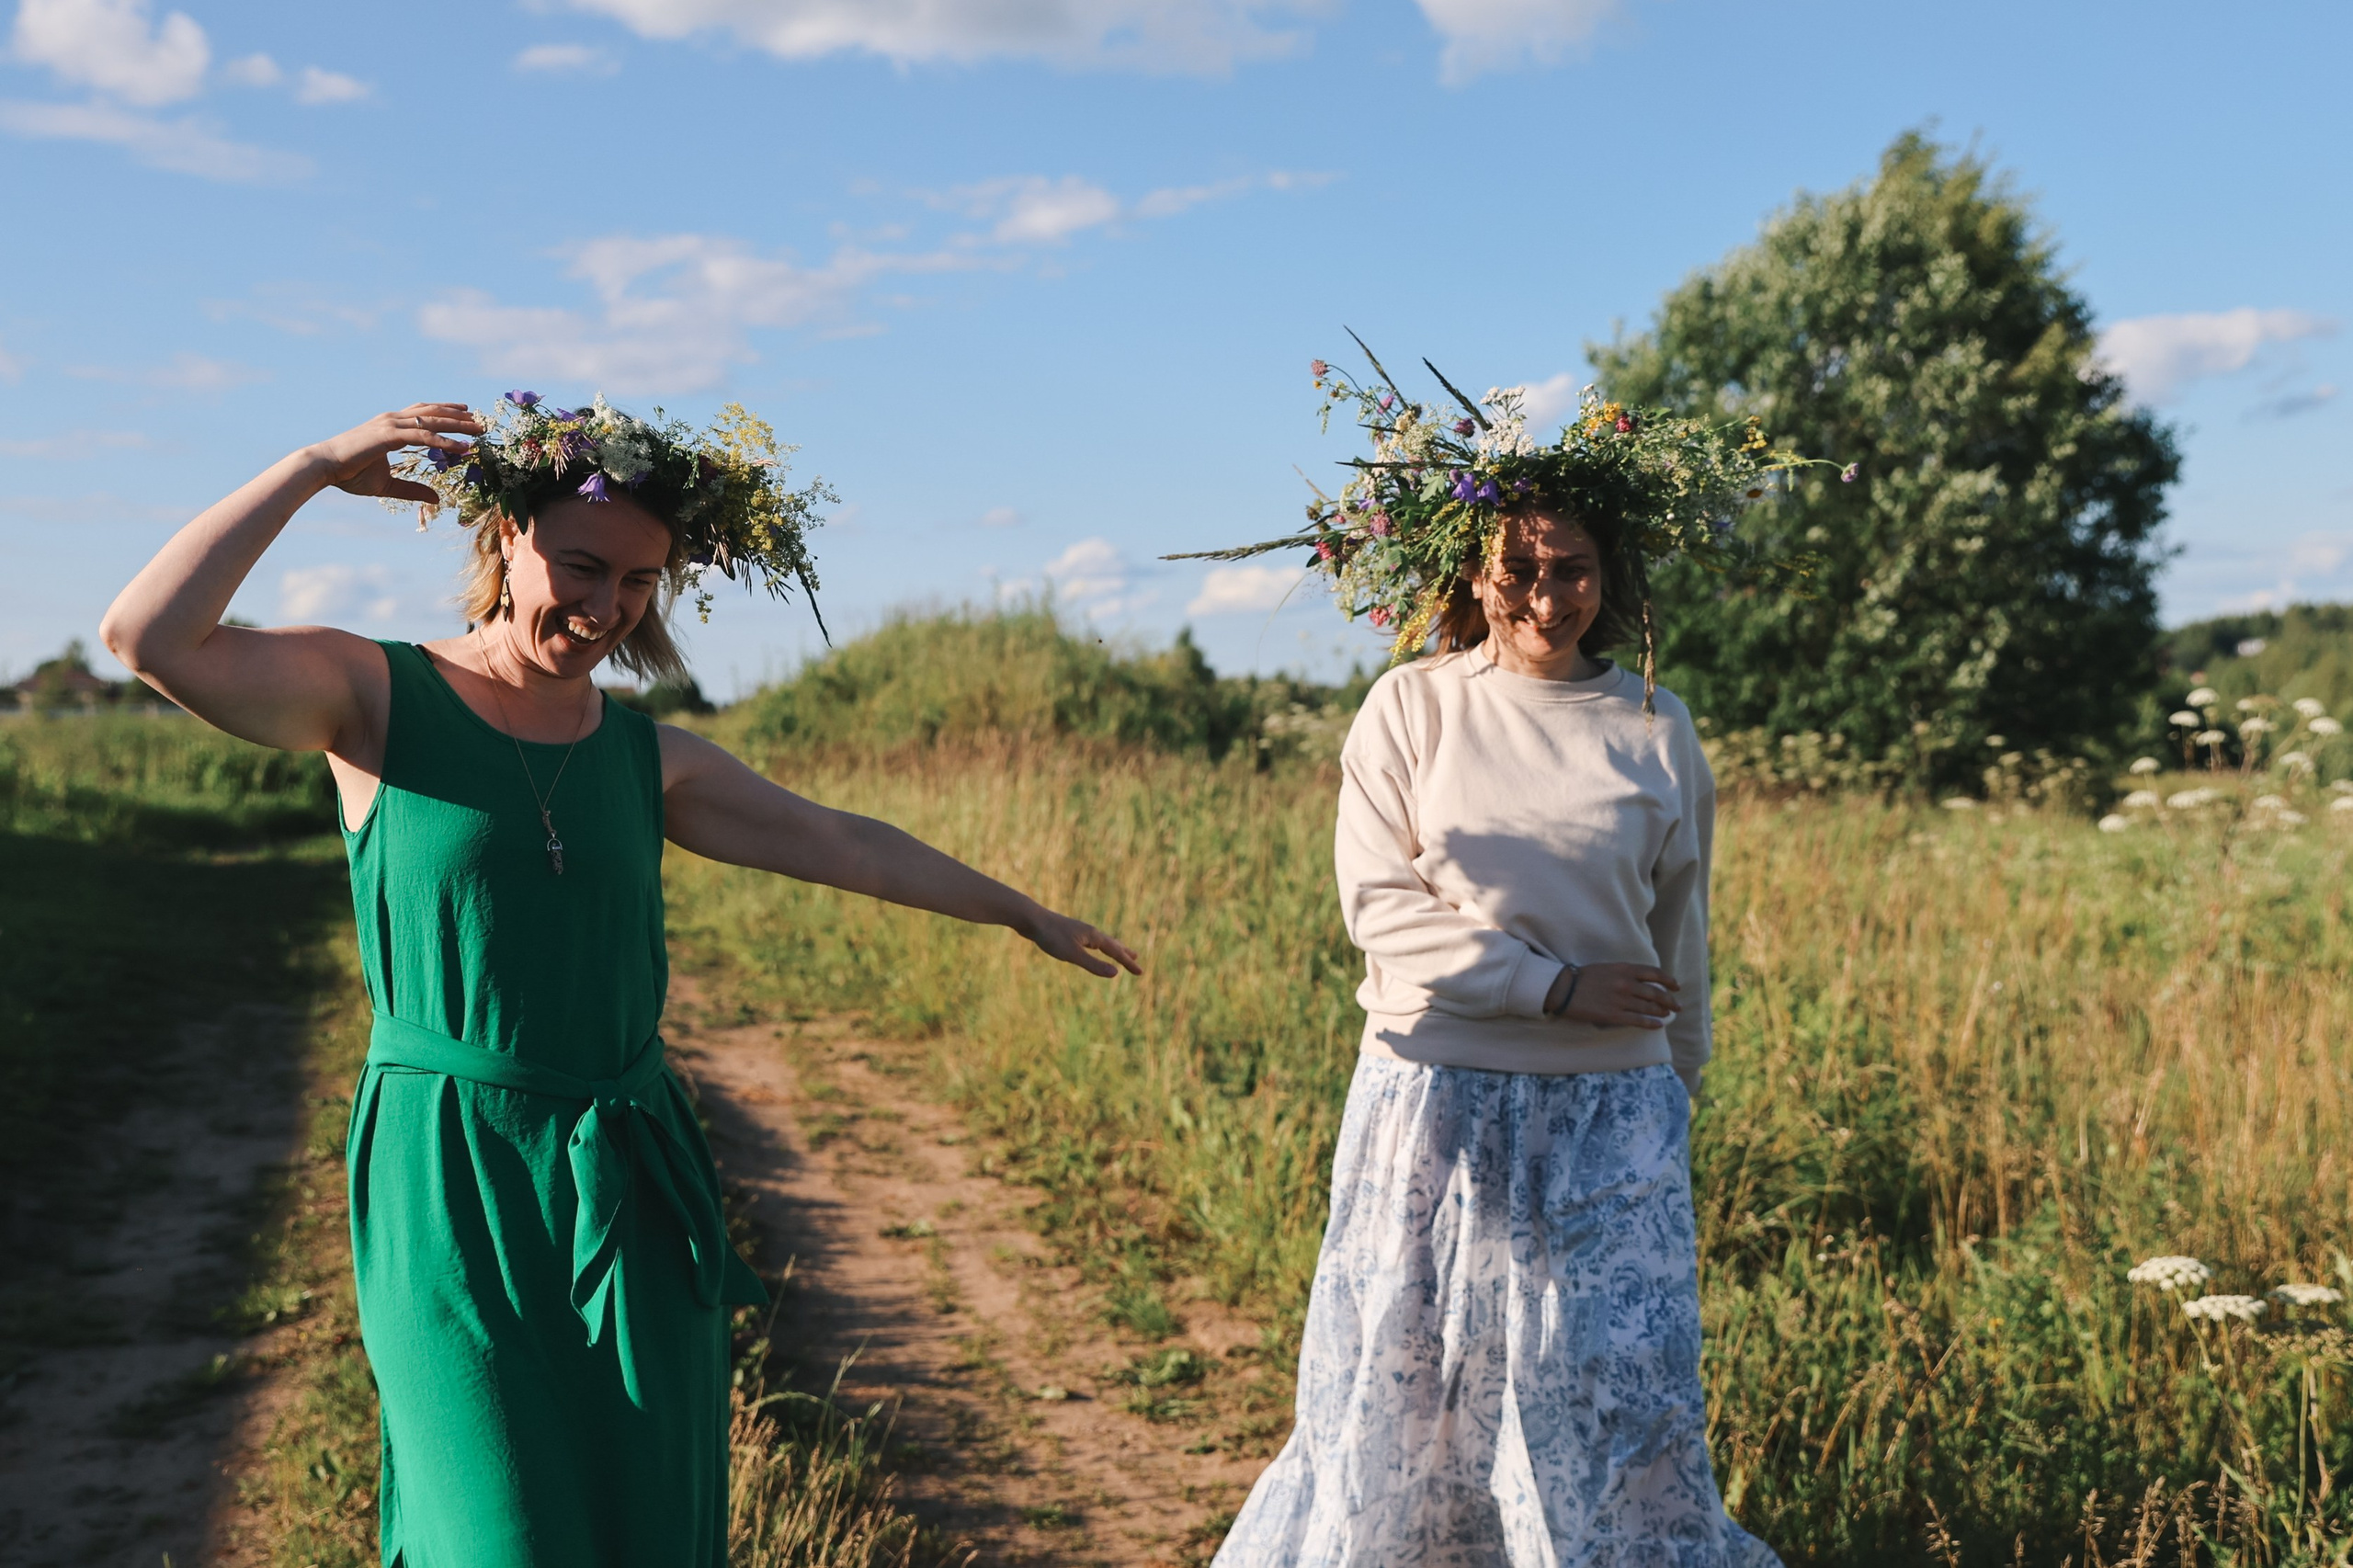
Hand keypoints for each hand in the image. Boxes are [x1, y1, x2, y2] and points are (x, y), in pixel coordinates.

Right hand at [303, 403, 483, 504]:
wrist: (324, 467)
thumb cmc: (349, 474)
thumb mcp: (388, 485)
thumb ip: (413, 489)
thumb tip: (437, 498)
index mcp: (390, 426)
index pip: (422, 412)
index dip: (445, 411)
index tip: (465, 412)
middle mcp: (391, 420)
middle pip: (432, 412)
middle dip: (458, 416)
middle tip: (481, 421)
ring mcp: (390, 425)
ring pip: (431, 420)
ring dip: (458, 424)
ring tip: (479, 430)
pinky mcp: (388, 435)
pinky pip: (423, 436)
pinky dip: (445, 441)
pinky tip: (463, 447)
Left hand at [1020, 907, 1142, 978]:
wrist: (1032, 919)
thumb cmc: (1052, 937)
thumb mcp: (1073, 955)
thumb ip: (1094, 965)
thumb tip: (1116, 973)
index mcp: (1094, 937)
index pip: (1116, 952)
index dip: (1128, 963)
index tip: (1140, 972)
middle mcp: (1090, 932)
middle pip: (1112, 943)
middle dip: (1124, 952)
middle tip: (1136, 957)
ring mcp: (1080, 931)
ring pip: (1101, 941)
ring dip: (1112, 947)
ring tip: (1118, 950)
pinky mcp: (1069, 933)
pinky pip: (1090, 941)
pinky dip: (1098, 946)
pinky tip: (1090, 947)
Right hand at [1549, 962, 1679, 1028]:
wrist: (1564, 989)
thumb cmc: (1585, 977)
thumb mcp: (1609, 967)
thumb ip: (1627, 972)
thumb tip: (1645, 981)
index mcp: (1625, 969)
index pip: (1654, 973)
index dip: (1669, 980)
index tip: (1676, 986)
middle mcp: (1626, 984)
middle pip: (1656, 992)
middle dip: (1670, 1000)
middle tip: (1677, 1006)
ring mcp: (1621, 1000)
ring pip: (1649, 1007)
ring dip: (1662, 1011)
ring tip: (1668, 1014)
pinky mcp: (1614, 1015)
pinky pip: (1638, 1020)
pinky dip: (1651, 1023)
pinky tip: (1658, 1025)